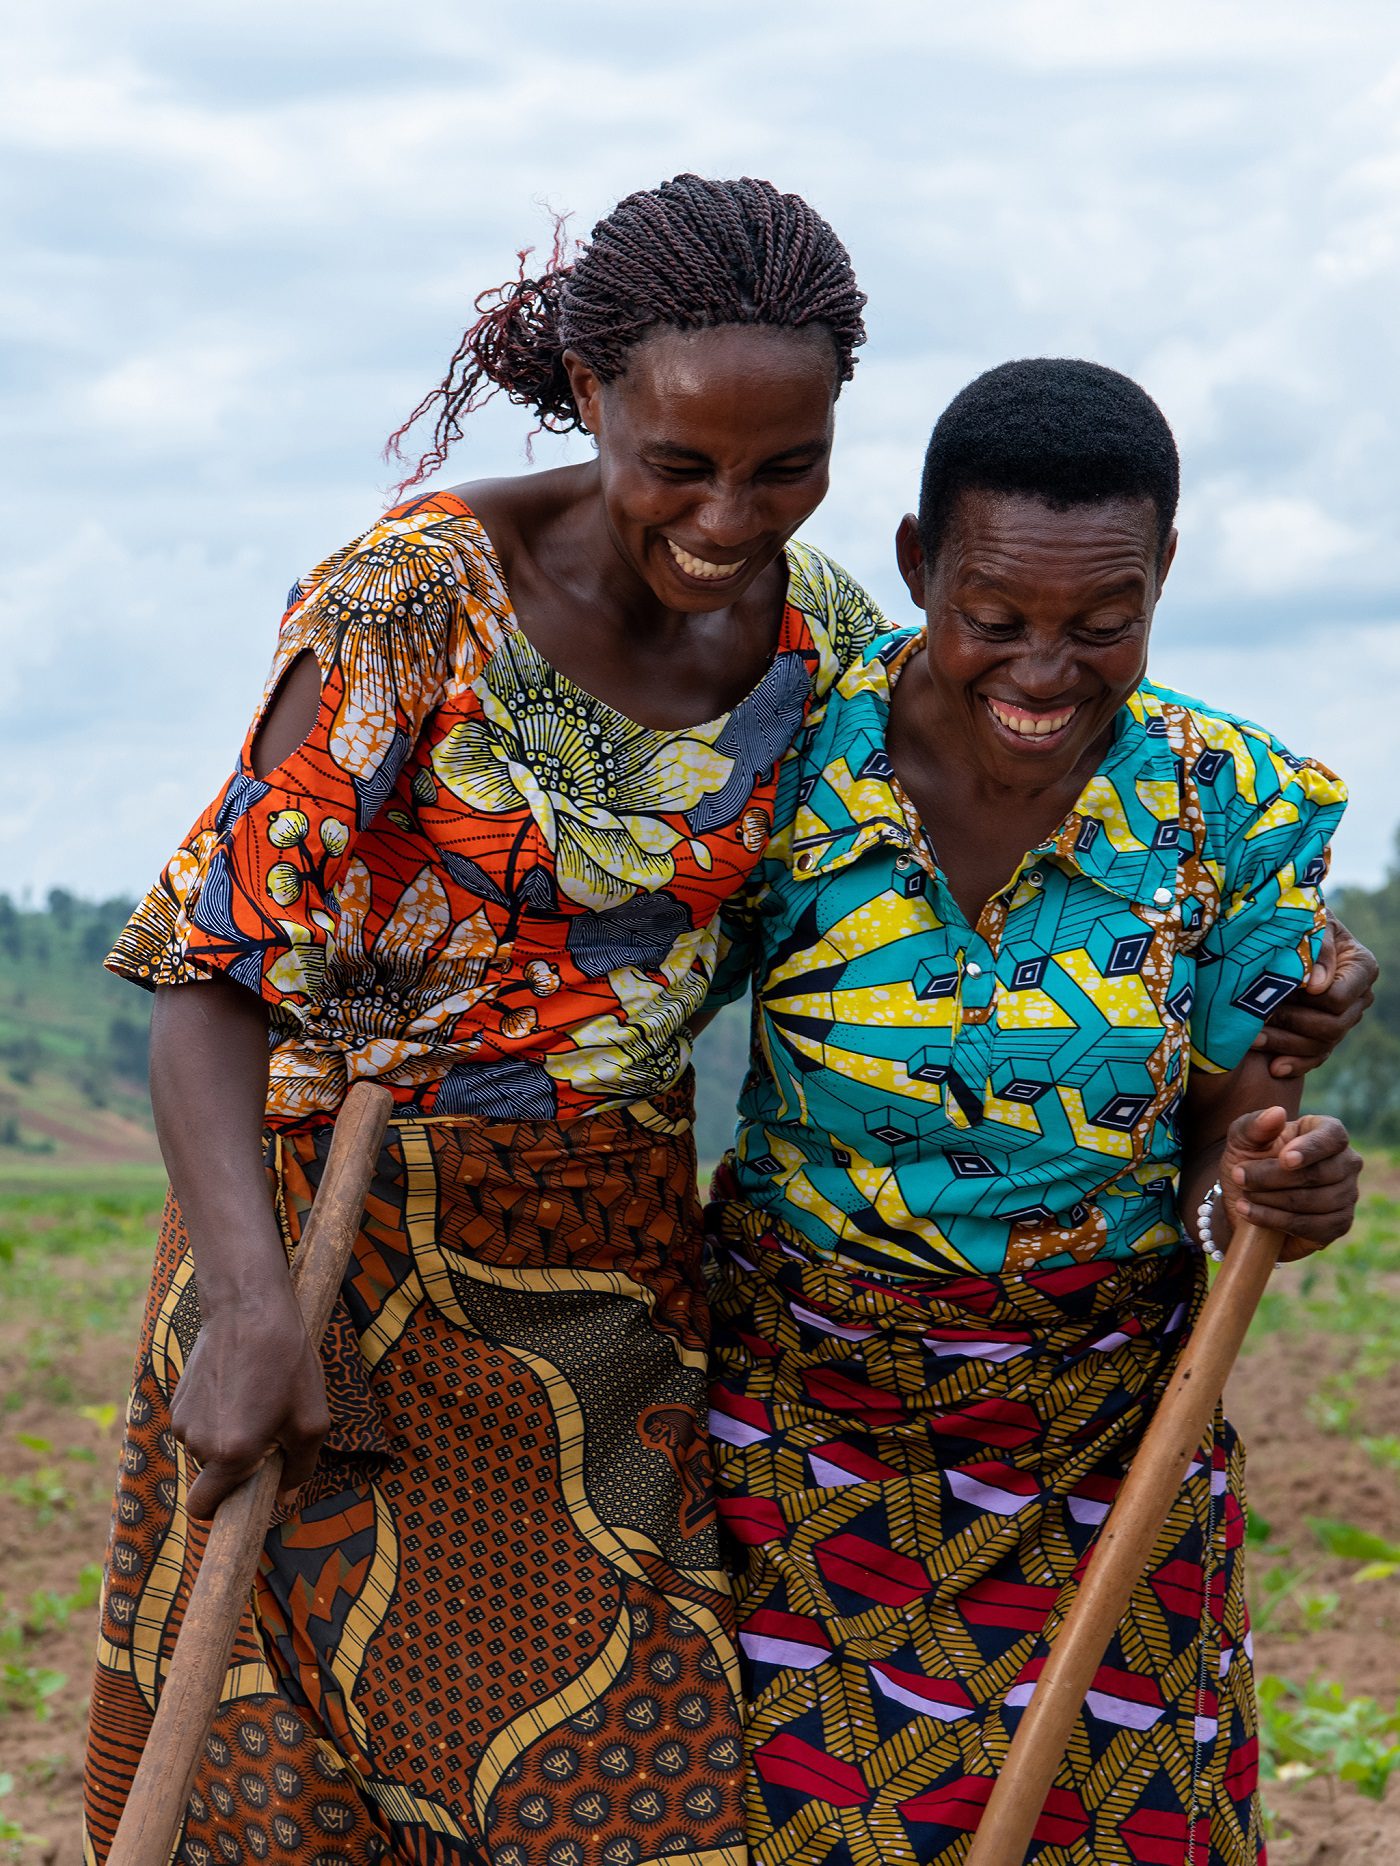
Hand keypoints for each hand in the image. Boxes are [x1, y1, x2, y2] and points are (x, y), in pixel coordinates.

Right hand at [171, 1289, 330, 1519]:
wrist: (249, 1309)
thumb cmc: (288, 1364)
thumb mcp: (312, 1420)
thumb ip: (300, 1469)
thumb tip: (286, 1499)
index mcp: (231, 1454)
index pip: (204, 1509)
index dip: (223, 1510)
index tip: (244, 1499)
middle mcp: (198, 1442)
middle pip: (213, 1476)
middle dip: (237, 1464)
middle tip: (270, 1430)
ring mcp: (182, 1420)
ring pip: (206, 1448)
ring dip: (228, 1436)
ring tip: (257, 1398)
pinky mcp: (178, 1398)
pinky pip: (198, 1423)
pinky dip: (217, 1415)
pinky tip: (238, 1384)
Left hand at [1219, 1106, 1361, 1261]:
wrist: (1244, 1199)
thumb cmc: (1248, 1159)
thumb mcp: (1242, 1139)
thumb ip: (1255, 1125)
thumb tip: (1277, 1113)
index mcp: (1326, 1131)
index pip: (1332, 1136)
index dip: (1310, 1149)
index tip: (1284, 1159)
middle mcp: (1346, 1161)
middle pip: (1319, 1173)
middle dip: (1272, 1178)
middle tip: (1240, 1176)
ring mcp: (1347, 1194)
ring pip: (1315, 1201)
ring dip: (1271, 1200)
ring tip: (1244, 1196)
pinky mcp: (1339, 1224)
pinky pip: (1312, 1226)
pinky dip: (1277, 1221)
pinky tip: (1251, 1214)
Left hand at [1251, 912, 1376, 1078]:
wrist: (1283, 932)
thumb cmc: (1296, 920)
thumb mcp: (1308, 922)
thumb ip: (1318, 947)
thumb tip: (1317, 985)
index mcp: (1361, 967)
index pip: (1341, 997)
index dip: (1314, 1000)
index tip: (1284, 993)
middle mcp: (1359, 996)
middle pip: (1334, 1026)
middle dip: (1292, 1024)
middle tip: (1257, 1019)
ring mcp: (1344, 1018)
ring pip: (1322, 1044)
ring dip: (1285, 1044)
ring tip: (1252, 1039)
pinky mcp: (1326, 1035)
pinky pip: (1316, 1057)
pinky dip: (1296, 1064)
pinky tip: (1274, 1067)